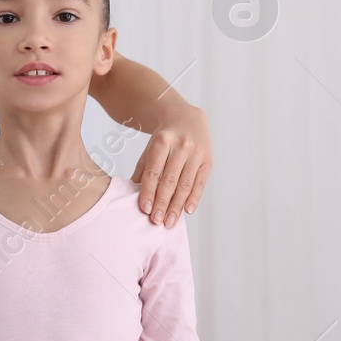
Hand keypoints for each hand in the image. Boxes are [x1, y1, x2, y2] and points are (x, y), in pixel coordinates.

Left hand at [132, 104, 210, 226]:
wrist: (187, 118)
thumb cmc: (165, 138)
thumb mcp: (150, 148)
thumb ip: (142, 169)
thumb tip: (132, 193)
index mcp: (162, 142)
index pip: (154, 172)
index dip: (149, 192)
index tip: (146, 210)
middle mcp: (181, 146)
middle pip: (169, 181)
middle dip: (163, 203)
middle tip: (157, 221)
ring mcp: (196, 153)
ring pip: (185, 185)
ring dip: (177, 206)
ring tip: (170, 222)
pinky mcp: (208, 160)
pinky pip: (200, 183)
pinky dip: (194, 198)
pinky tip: (187, 211)